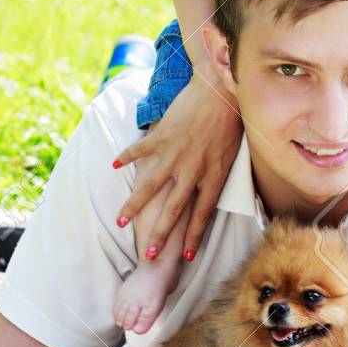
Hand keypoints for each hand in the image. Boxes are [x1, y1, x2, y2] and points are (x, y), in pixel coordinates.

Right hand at [112, 73, 241, 257]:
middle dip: (161, 234)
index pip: (203, 213)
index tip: (185, 256)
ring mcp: (175, 153)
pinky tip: (114, 165)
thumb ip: (219, 174)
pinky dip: (127, 156)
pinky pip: (142, 150)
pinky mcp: (163, 135)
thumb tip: (210, 194)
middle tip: (149, 254)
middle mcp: (193, 168)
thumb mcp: (233, 153)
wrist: (223, 89)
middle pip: (174, 209)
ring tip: (121, 221)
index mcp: (214, 174)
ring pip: (151, 186)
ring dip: (135, 205)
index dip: (194, 236)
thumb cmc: (233, 120)